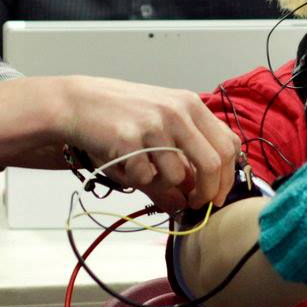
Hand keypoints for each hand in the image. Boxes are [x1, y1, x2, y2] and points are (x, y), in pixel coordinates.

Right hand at [49, 75, 238, 211]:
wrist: (77, 103)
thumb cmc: (121, 115)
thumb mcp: (158, 128)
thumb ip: (180, 160)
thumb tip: (187, 203)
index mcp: (191, 105)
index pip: (228, 144)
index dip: (228, 176)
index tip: (218, 195)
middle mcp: (177, 112)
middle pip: (213, 163)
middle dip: (207, 192)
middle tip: (195, 204)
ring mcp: (153, 125)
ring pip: (176, 176)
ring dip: (160, 184)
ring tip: (140, 168)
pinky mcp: (129, 140)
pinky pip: (144, 177)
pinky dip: (134, 179)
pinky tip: (121, 162)